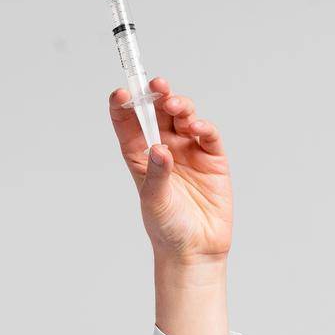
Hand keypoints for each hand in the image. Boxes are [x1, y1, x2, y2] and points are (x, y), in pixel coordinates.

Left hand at [108, 77, 231, 261]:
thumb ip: (157, 173)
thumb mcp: (154, 200)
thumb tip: (159, 147)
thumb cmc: (166, 226)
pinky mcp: (212, 159)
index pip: (128, 124)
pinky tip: (196, 127)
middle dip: (157, 96)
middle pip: (158, 113)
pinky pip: (208, 135)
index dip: (124, 106)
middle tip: (157, 86)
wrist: (195, 248)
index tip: (122, 93)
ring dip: (180, 106)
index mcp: (139, 155)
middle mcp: (163, 148)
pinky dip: (203, 127)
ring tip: (176, 106)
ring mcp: (188, 151)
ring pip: (183, 118)